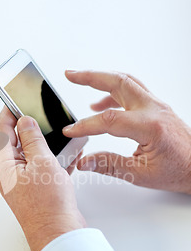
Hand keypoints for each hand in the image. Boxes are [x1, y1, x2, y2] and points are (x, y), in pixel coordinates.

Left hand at [0, 107, 85, 250]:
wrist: (58, 234)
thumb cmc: (48, 207)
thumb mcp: (42, 162)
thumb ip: (32, 138)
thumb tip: (25, 121)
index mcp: (4, 165)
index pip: (1, 130)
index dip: (8, 112)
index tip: (15, 99)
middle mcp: (9, 173)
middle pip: (14, 141)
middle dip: (27, 126)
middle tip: (38, 114)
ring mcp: (21, 182)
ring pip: (29, 153)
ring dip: (42, 143)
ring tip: (56, 134)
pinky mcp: (34, 189)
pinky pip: (40, 166)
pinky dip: (50, 158)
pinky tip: (65, 155)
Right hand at [62, 70, 190, 193]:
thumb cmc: (179, 171)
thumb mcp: (142, 175)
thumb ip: (110, 165)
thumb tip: (85, 161)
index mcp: (151, 126)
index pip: (110, 120)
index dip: (86, 125)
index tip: (71, 132)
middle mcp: (154, 110)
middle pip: (118, 82)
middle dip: (90, 77)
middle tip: (70, 75)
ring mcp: (157, 105)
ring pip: (125, 81)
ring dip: (101, 78)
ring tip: (80, 79)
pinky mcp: (156, 107)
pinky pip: (132, 90)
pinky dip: (112, 91)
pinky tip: (99, 103)